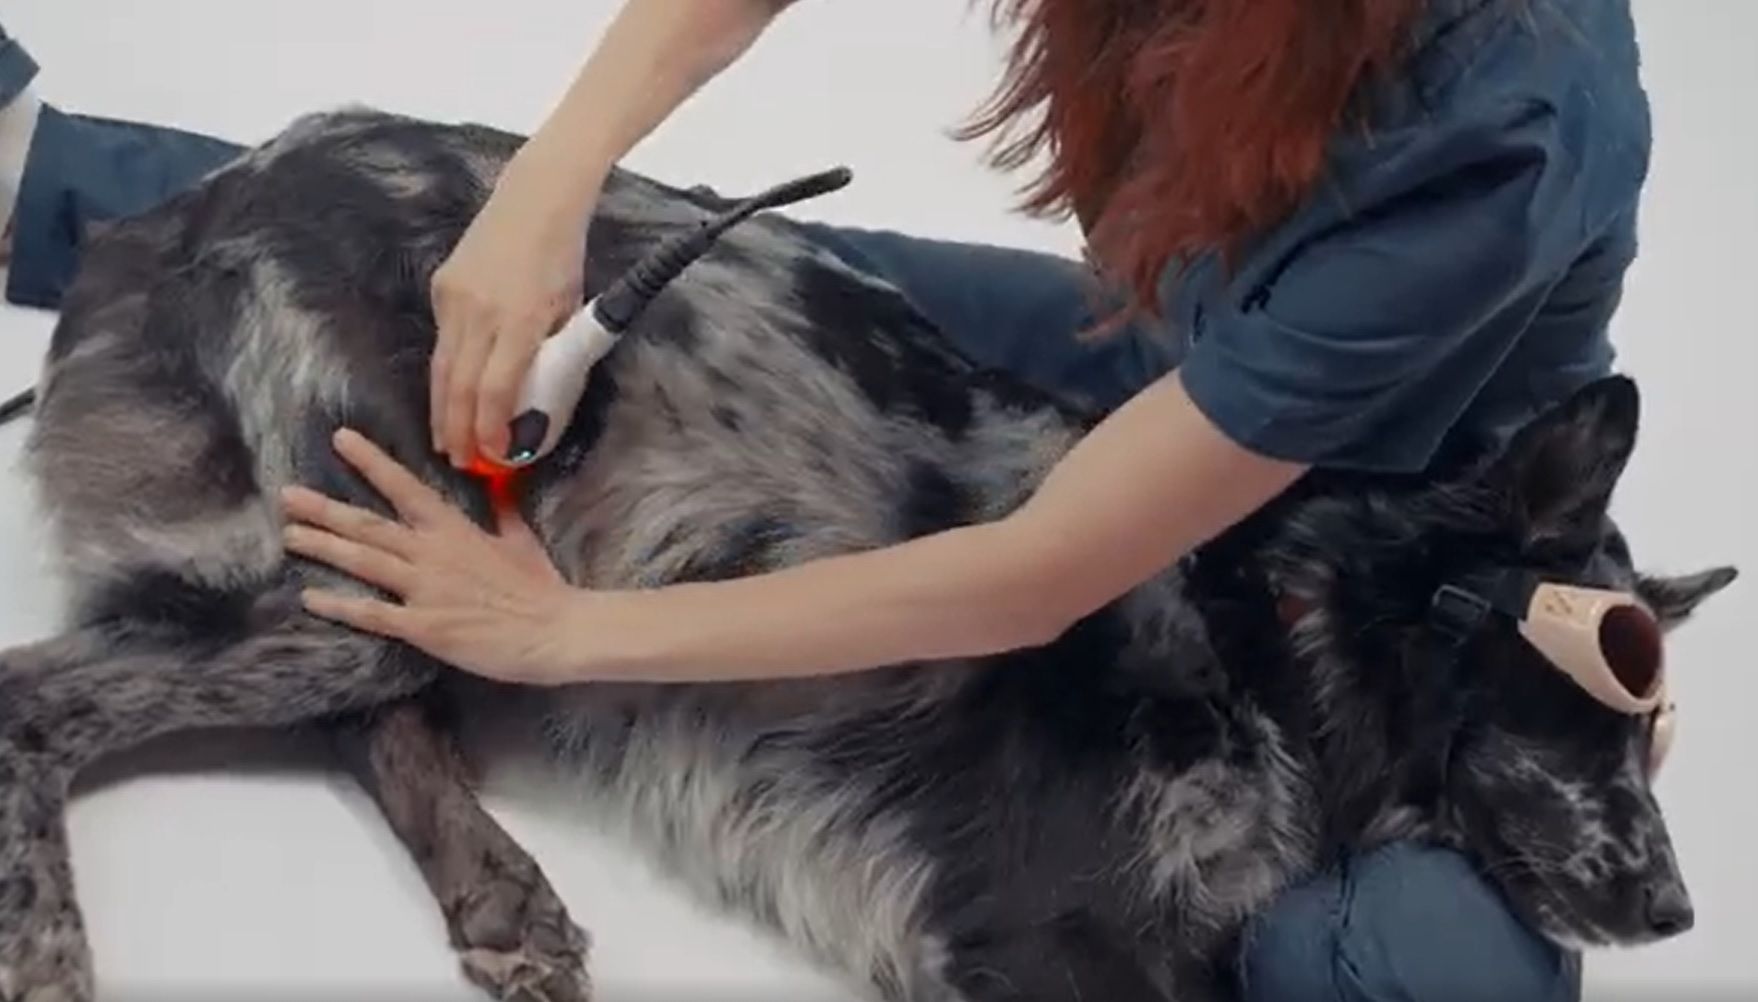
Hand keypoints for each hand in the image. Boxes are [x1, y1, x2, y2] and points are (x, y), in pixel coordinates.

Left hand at [281, 428, 587, 684]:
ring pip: (364, 561)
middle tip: (287, 496)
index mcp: (455, 529)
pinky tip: (310, 597)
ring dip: (324, 547)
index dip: (371, 462)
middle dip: (325, 509)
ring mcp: (425, 589)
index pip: (406, 487)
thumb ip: (503, 513)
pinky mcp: (424, 626)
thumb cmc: (540, 587)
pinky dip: (340, 604)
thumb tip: (500, 486)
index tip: (341, 439)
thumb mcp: (521, 541)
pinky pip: (373, 613)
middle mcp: (432, 553)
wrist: (555, 629)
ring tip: (289, 535)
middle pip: (369, 525)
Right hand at [429, 145, 599, 467]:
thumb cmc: (566, 257)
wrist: (536, 197)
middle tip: (460, 463)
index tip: (492, 456)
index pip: (495, 389)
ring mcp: (454, 298)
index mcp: (520, 320)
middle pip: (459, 386)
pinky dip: (445, 373)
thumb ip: (554, 359)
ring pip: (441, 368)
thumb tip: (538, 406)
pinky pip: (441, 341)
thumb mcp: (572, 313)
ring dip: (442, 410)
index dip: (490, 429)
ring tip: (446, 441)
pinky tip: (449, 394)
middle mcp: (480, 312)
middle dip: (457, 431)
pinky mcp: (441, 287)